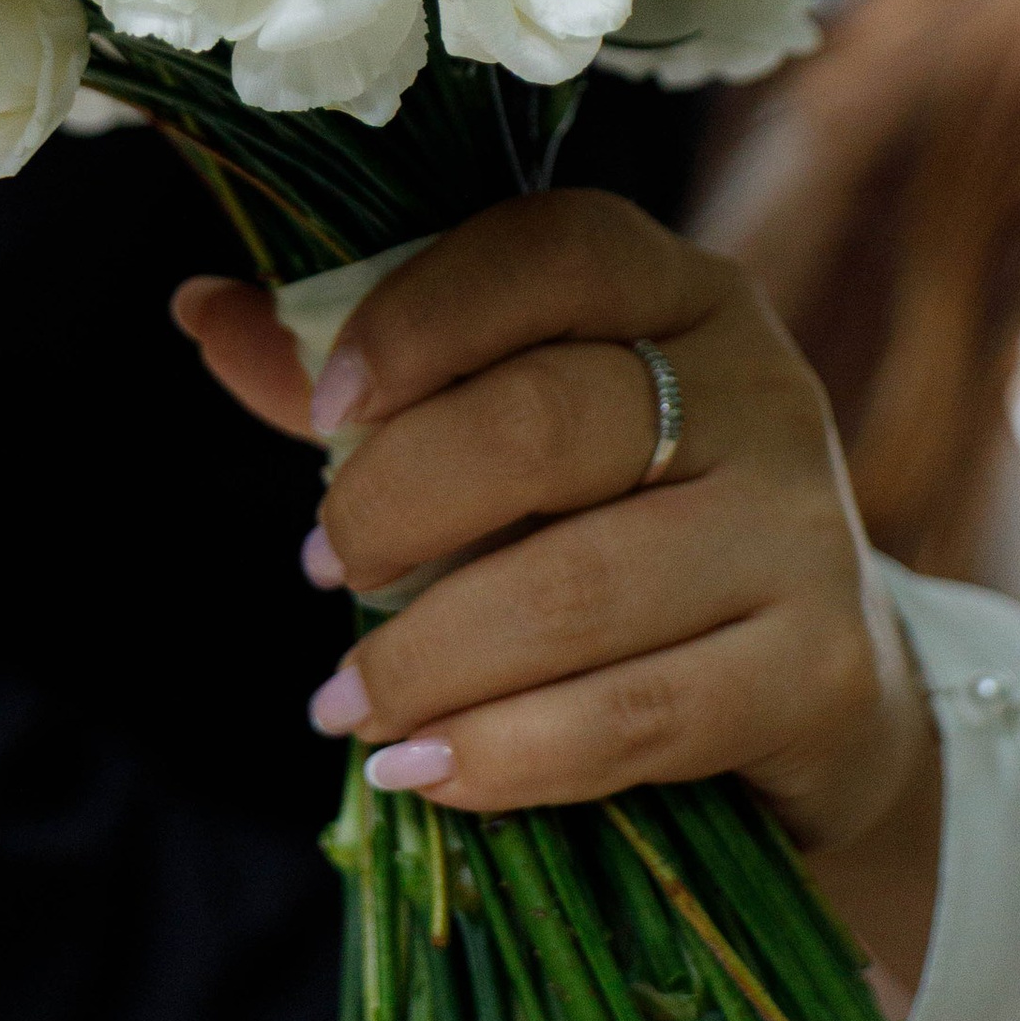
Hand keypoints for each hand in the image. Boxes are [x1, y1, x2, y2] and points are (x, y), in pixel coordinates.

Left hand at [171, 192, 942, 965]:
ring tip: (346, 701)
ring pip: (577, 586)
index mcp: (682, 290)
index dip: (422, 315)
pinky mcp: (815, 668)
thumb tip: (203, 308)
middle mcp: (760, 386)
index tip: (322, 408)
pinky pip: (633, 713)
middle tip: (324, 567)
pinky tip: (423, 770)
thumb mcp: (510, 432)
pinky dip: (506, 753)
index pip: (553, 250)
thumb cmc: (622, 527)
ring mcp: (801, 527)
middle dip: (399, 503)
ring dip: (429, 656)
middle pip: (548, 422)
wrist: (814, 686)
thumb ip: (369, 376)